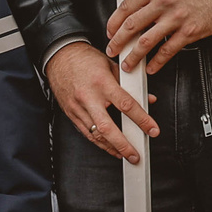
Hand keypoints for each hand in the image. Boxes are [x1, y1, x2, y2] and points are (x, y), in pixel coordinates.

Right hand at [45, 41, 158, 163]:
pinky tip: (108, 147)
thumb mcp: (111, 66)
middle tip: (135, 154)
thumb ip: (129, 85)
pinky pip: (85, 132)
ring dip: (111, 147)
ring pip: (95, 134)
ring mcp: (77, 107)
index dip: (142, 120)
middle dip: (123, 144)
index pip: (126, 105)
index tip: (152, 129)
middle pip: (107, 127)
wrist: (59, 56)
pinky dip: (98, 142)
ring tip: (124, 155)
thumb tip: (147, 99)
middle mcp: (88, 97)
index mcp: (101, 82)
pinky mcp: (70, 113)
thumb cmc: (85, 59)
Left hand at [106, 0, 211, 74]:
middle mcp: (164, 3)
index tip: (110, 32)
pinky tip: (151, 67)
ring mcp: (176, 18)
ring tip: (128, 64)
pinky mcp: (189, 32)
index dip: (113, 22)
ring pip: (145, 42)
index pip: (126, 7)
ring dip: (133, 56)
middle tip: (112, 50)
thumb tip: (136, 11)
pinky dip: (156, 62)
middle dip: (117, 42)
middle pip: (131, 26)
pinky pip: (167, 51)